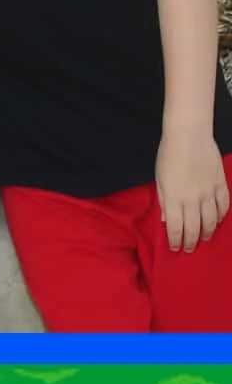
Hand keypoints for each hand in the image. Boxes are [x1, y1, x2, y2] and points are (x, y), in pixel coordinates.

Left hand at [155, 134, 229, 250]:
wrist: (189, 135)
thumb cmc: (168, 156)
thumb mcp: (160, 180)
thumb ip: (164, 202)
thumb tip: (166, 221)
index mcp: (174, 198)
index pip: (175, 228)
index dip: (175, 241)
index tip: (175, 248)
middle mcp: (192, 199)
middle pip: (194, 228)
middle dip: (191, 242)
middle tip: (189, 248)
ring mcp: (209, 192)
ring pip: (212, 220)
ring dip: (208, 232)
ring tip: (205, 238)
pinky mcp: (220, 184)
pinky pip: (224, 205)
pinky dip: (221, 215)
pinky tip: (218, 220)